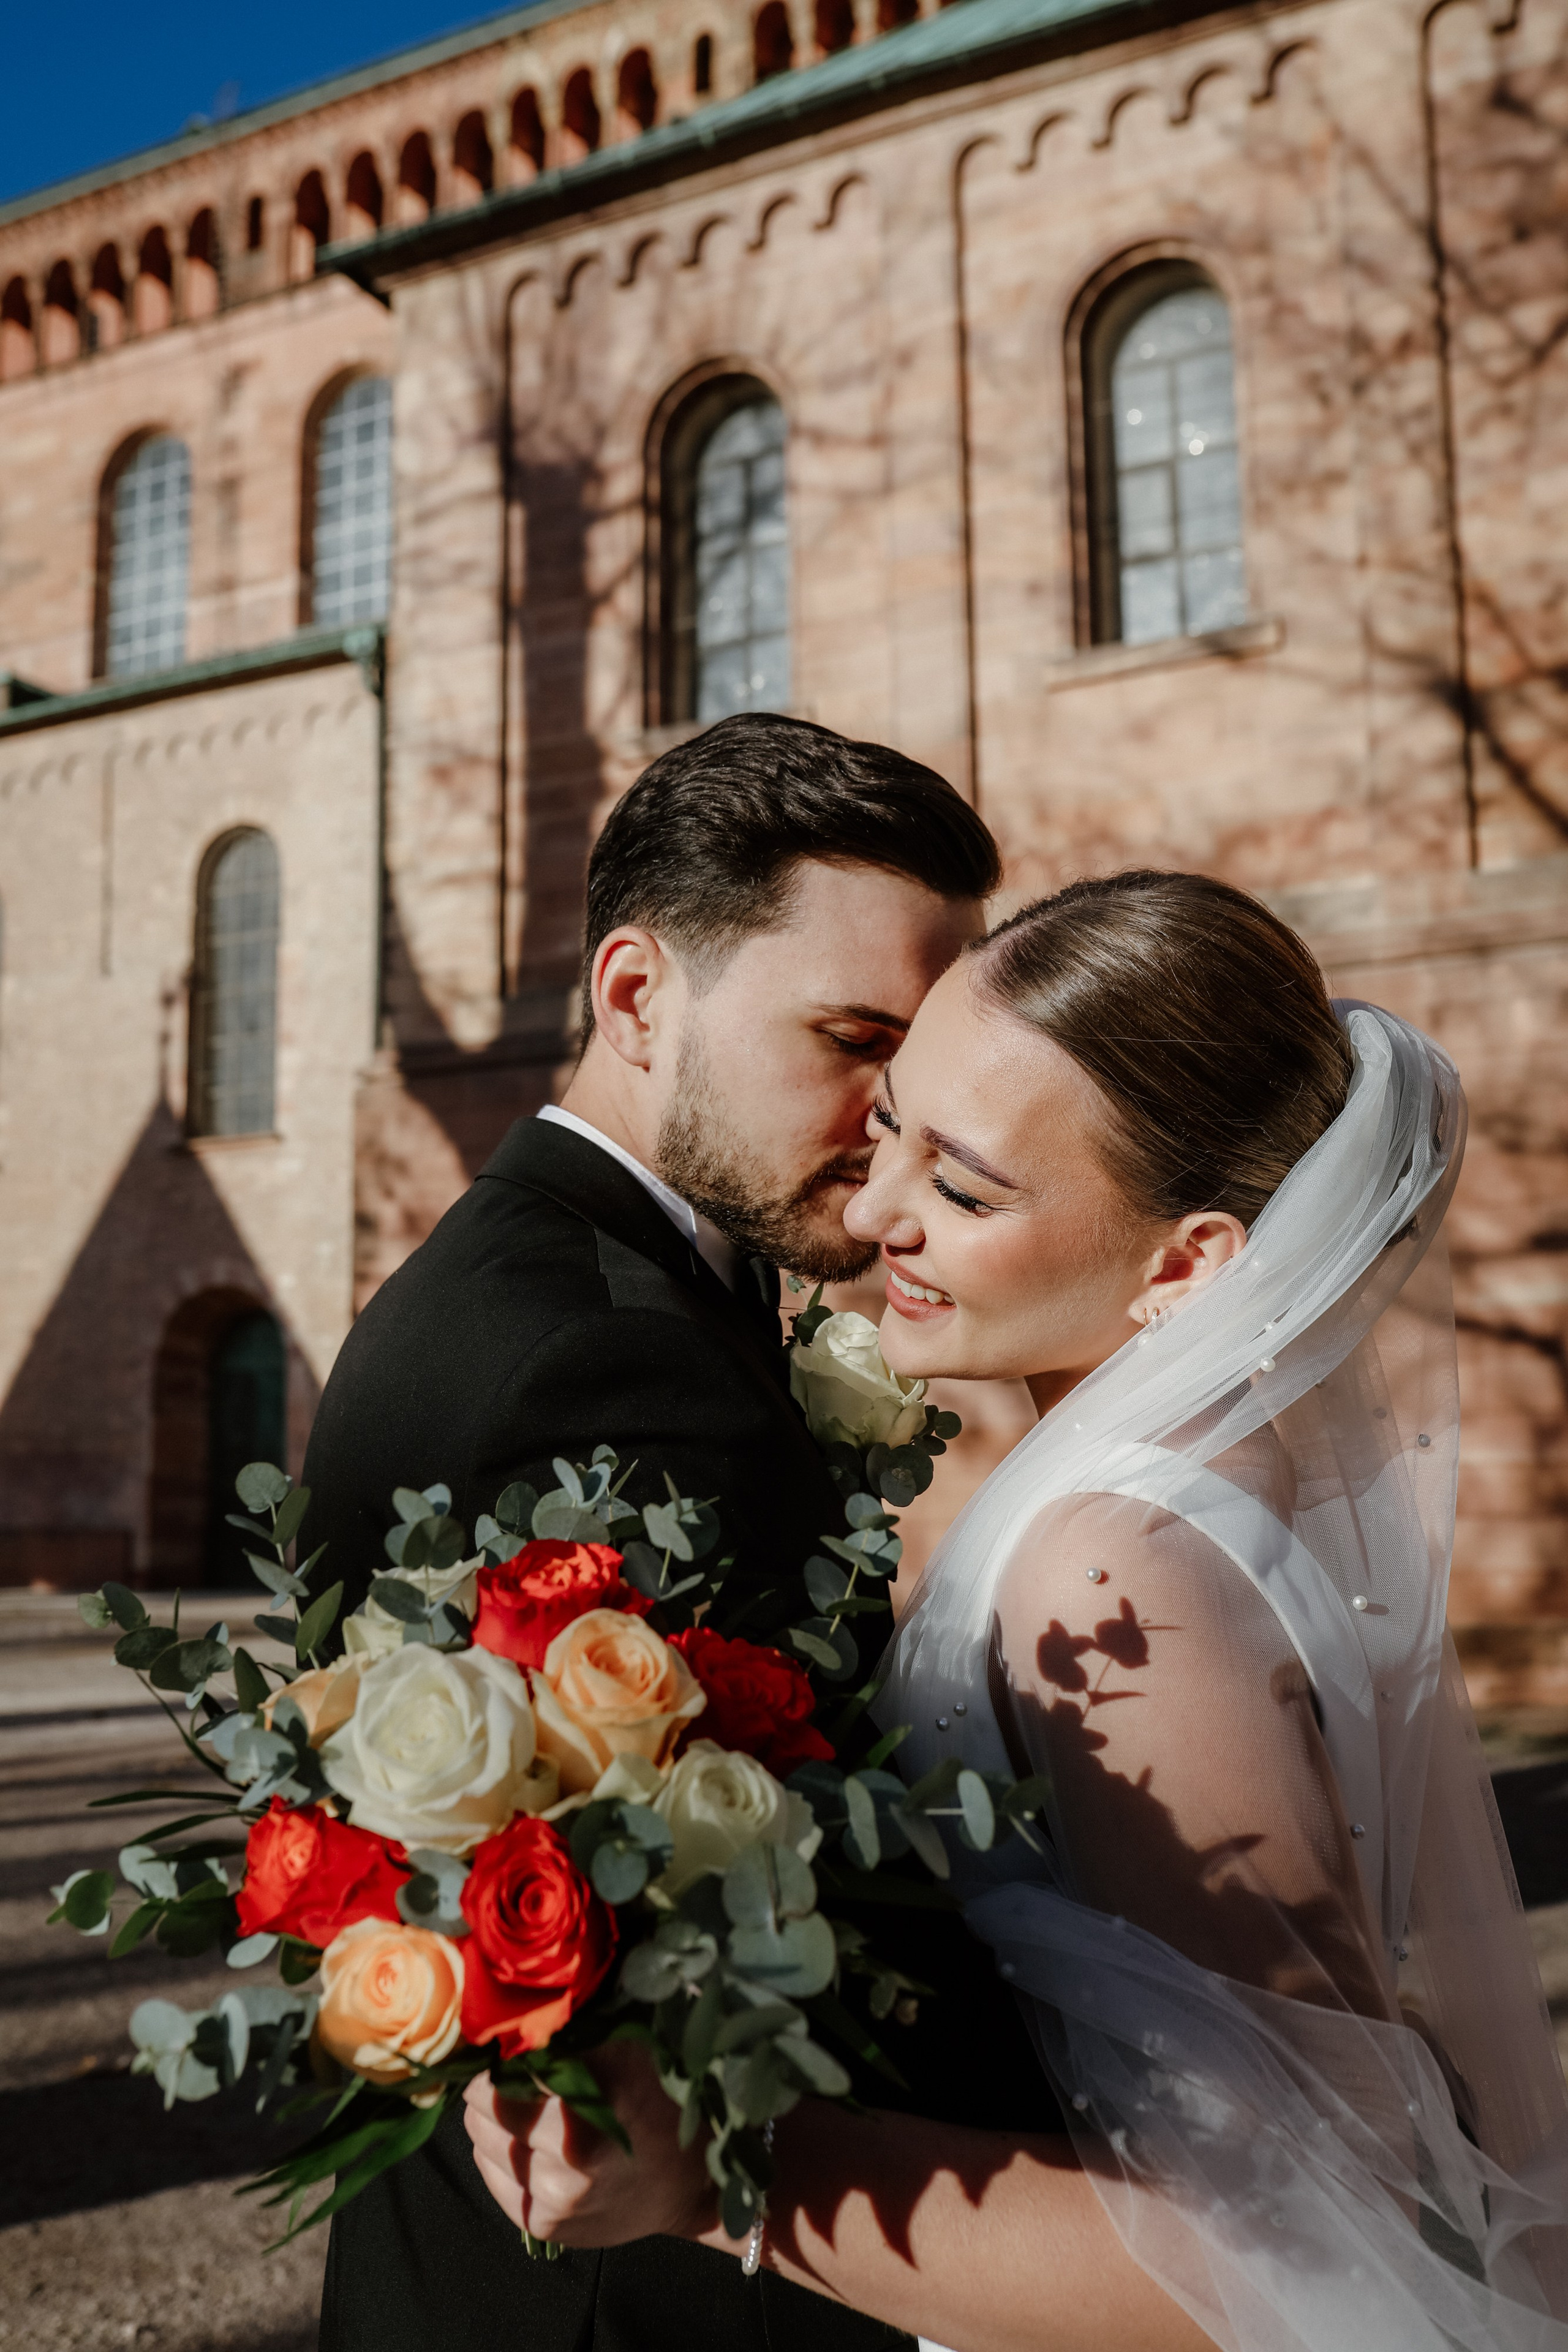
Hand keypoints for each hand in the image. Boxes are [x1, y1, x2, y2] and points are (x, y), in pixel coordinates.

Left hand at [462, 2041, 714, 2247]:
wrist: (690, 2184)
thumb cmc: (661, 2101)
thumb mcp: (630, 2049)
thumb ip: (575, 2031)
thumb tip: (515, 2013)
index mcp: (595, 2104)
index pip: (505, 2071)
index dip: (502, 2051)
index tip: (510, 2042)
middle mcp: (570, 2157)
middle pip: (484, 2105)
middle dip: (493, 2085)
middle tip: (515, 2075)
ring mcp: (555, 2198)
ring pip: (480, 2140)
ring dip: (493, 2119)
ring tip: (527, 2108)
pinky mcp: (543, 2226)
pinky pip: (490, 2175)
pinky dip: (500, 2154)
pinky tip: (531, 2143)